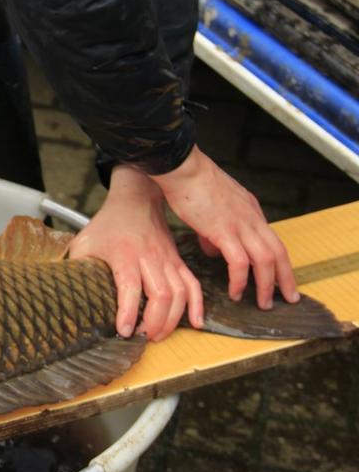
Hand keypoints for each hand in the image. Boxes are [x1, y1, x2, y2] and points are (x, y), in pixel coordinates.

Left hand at [69, 166, 202, 340]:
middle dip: (154, 322)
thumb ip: (78, 266)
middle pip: (161, 294)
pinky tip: (195, 323)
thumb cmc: (108, 223)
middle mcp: (150, 257)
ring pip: (180, 293)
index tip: (125, 331)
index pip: (130, 286)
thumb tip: (67, 292)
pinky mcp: (178, 261)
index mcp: (124, 253)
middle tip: (143, 338)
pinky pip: (193, 285)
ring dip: (172, 319)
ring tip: (158, 335)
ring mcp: (167, 260)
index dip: (129, 311)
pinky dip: (197, 306)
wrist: (136, 200)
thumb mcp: (85, 242)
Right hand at [151, 146, 298, 309]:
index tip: (280, 277)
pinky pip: (240, 262)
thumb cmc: (190, 182)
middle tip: (289, 298)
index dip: (279, 261)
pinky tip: (236, 292)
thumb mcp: (209, 206)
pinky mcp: (224, 231)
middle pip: (279, 252)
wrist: (182, 168)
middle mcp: (251, 217)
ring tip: (263, 303)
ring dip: (267, 285)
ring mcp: (240, 224)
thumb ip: (213, 230)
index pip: (272, 239)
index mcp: (249, 210)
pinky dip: (241, 280)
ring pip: (266, 260)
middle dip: (285, 278)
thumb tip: (213, 250)